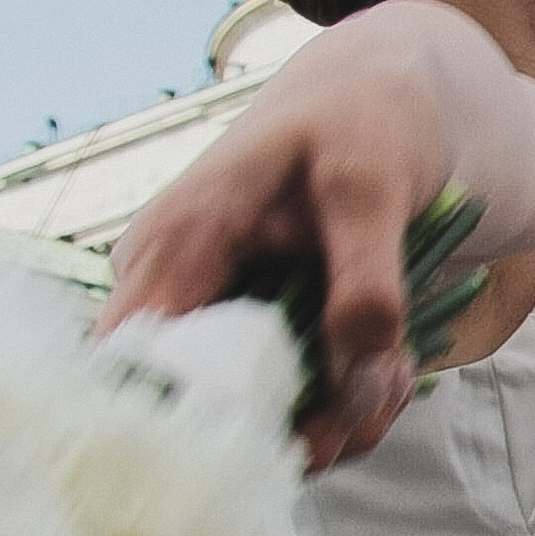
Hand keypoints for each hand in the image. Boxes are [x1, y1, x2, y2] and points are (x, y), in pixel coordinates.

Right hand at [102, 1, 534, 469]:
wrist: (389, 95)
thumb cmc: (367, 114)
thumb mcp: (372, 181)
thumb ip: (366, 282)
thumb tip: (356, 382)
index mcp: (176, 245)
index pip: (133, 366)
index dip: (186, 425)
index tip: (283, 441)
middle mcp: (178, 296)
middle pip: (204, 413)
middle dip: (304, 426)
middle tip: (382, 392)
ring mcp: (221, 324)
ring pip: (263, 421)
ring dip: (342, 418)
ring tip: (401, 367)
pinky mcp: (265, 343)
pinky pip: (299, 405)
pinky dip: (354, 402)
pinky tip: (397, 364)